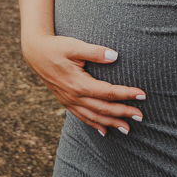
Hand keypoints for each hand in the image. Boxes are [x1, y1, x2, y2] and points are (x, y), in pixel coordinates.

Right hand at [22, 34, 144, 135]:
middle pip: (103, 108)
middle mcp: (74, 96)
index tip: (142, 95)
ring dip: (111, 123)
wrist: (35, 53)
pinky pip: (82, 118)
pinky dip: (95, 125)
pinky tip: (104, 131)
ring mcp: (69, 101)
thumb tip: (115, 56)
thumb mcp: (74, 46)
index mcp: (79, 84)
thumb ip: (95, 52)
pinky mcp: (66, 102)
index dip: (126, 94)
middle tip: (141, 116)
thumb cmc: (56, 47)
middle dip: (123, 113)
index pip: (108, 92)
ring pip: (94, 117)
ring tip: (127, 129)